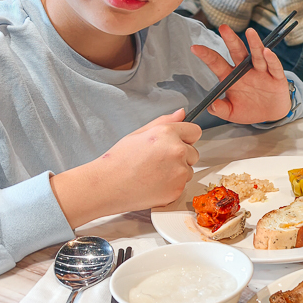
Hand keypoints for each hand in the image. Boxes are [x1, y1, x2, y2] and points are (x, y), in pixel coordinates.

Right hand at [50, 110, 200, 226]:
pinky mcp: (178, 189)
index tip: (176, 143)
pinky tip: (155, 184)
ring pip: (188, 170)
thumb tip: (181, 113)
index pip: (195, 131)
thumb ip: (164, 122)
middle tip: (158, 162)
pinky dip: (172, 186)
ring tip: (154, 174)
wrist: (107, 186)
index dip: (185, 138)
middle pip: (194, 153)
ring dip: (177, 172)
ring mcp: (179, 171)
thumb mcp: (138, 133)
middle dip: (181, 156)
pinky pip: (182, 185)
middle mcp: (177, 150)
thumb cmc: (118, 161)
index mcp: (167, 133)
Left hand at [191, 24, 291, 123]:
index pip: (217, 63)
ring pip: (256, 55)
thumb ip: (221, 109)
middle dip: (230, 40)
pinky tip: (267, 52)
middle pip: (237, 52)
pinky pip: (273, 66)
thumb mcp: (232, 113)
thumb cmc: (249, 109)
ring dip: (254, 43)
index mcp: (231, 77)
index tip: (195, 48)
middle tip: (223, 28)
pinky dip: (271, 59)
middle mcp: (245, 70)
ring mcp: (261, 71)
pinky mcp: (276, 76)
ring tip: (250, 32)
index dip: (207, 55)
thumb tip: (211, 106)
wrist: (271, 114)